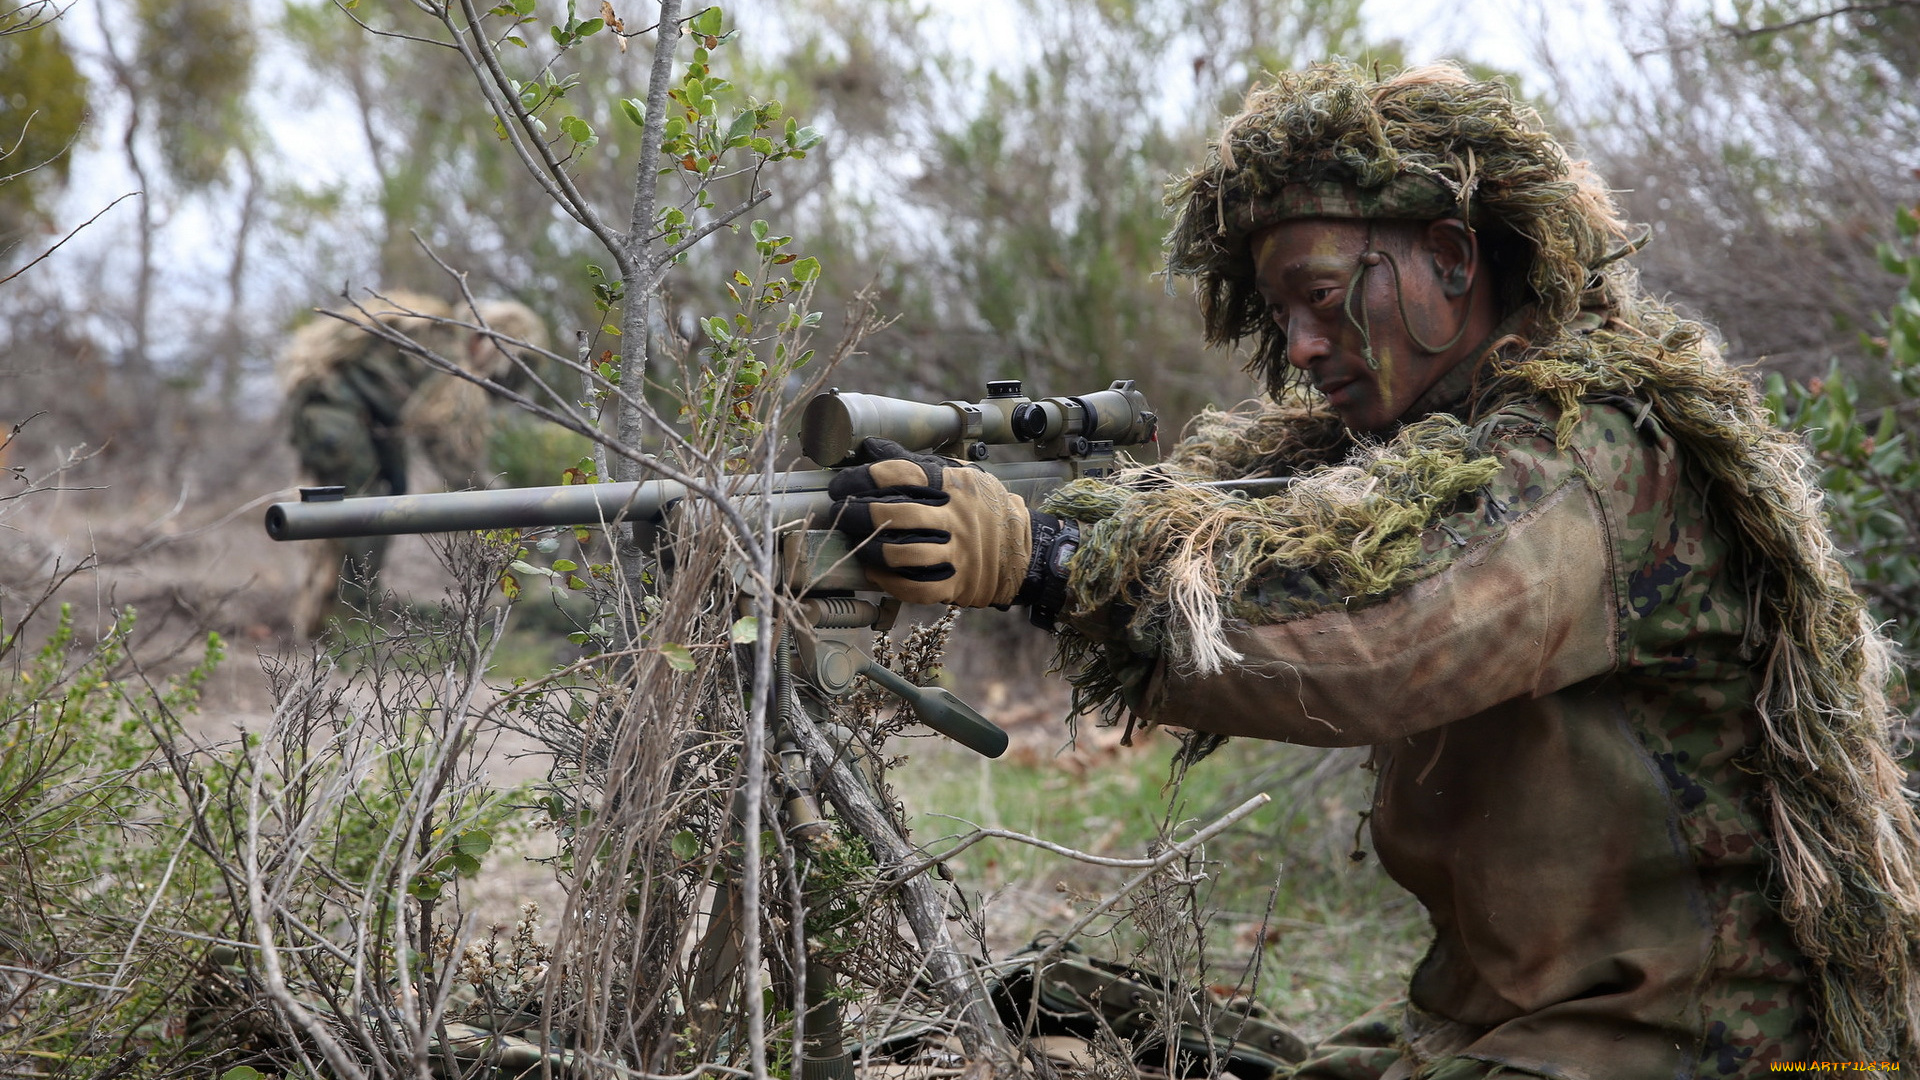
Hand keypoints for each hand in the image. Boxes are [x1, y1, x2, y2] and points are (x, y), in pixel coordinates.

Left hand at [826, 438, 1032, 606]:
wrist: (1026, 548)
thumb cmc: (984, 507)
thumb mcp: (959, 475)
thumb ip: (916, 463)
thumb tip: (870, 447)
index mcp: (952, 484)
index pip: (899, 474)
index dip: (860, 479)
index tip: (840, 486)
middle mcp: (955, 517)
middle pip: (894, 514)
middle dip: (855, 515)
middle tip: (837, 514)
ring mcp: (958, 552)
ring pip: (903, 553)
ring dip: (870, 551)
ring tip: (856, 545)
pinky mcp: (959, 583)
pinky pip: (918, 587)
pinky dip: (890, 582)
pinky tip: (875, 574)